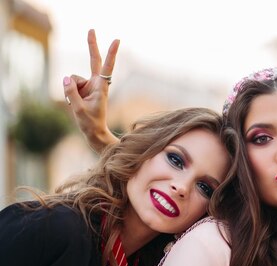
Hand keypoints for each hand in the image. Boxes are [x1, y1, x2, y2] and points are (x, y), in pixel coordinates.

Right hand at [63, 29, 119, 152]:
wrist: (93, 132)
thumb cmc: (90, 123)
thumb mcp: (78, 109)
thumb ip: (71, 93)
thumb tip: (65, 78)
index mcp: (101, 87)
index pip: (106, 67)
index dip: (111, 53)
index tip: (117, 40)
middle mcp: (96, 83)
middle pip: (93, 61)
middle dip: (92, 45)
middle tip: (91, 28)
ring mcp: (89, 85)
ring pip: (73, 79)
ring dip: (72, 91)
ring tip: (80, 104)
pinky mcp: (82, 89)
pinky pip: (69, 85)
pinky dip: (69, 93)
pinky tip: (76, 103)